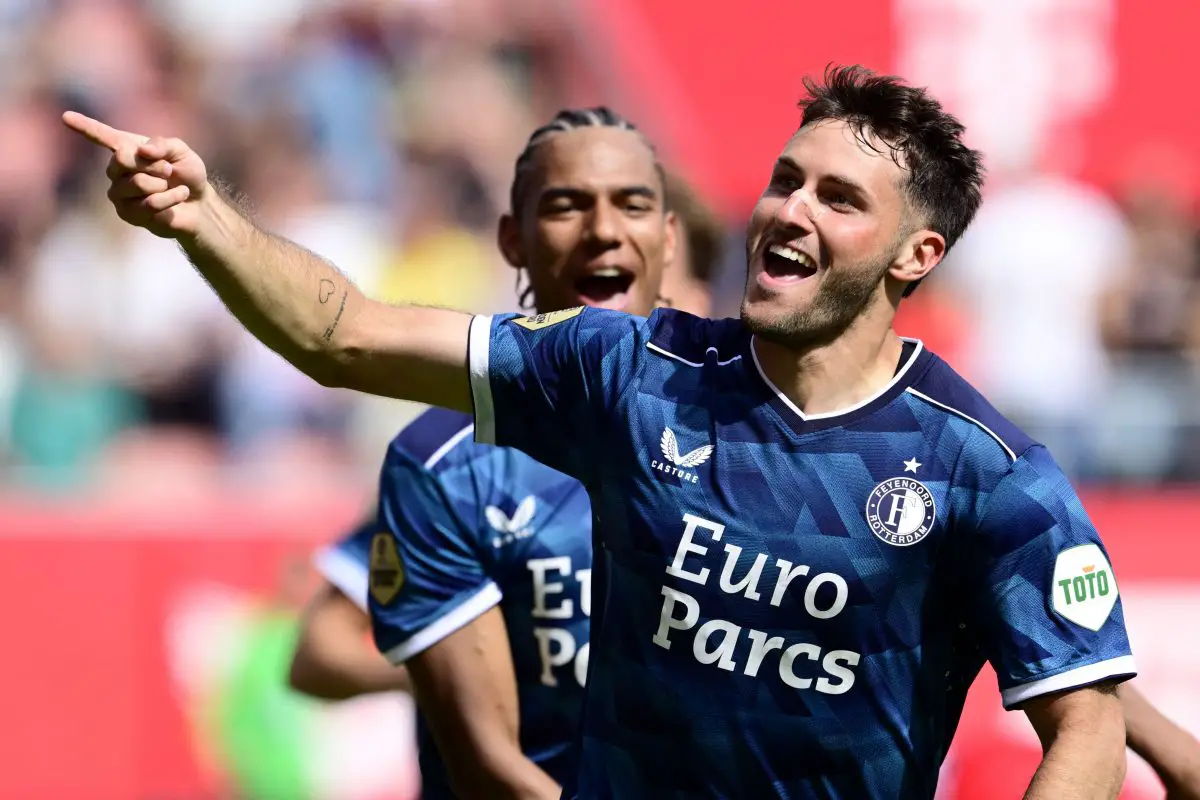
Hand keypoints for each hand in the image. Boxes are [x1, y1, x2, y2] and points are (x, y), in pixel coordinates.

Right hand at [61, 111, 209, 238]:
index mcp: (126, 148)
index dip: (85, 126)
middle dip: (153, 164)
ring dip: (162, 183)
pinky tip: (178, 196)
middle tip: (168, 170)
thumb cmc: (186, 173)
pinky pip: (150, 203)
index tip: (65, 116)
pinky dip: (171, 198)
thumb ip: (162, 145)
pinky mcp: (127, 214)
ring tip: (170, 185)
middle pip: (122, 159)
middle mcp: (116, 170)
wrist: (198, 203)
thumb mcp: (181, 151)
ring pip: (138, 183)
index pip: (102, 136)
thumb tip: (142, 150)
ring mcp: (118, 193)